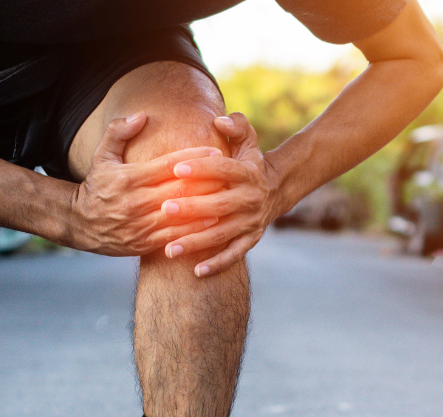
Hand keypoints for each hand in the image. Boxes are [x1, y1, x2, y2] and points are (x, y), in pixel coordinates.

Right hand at [68, 112, 225, 255]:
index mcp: (128, 179)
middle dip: (207, 182)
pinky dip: (193, 231)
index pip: (167, 166)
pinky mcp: (143, 243)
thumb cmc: (97, 185)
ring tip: (227, 198)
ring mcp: (140, 225)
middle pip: (178, 191)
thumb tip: (142, 115)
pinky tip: (212, 223)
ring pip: (179, 216)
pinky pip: (173, 237)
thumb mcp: (102, 156)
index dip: (193, 159)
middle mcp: (135, 202)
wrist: (80, 224)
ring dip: (205, 208)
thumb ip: (119, 132)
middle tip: (231, 175)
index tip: (215, 152)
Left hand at [157, 112, 284, 276]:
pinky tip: (196, 271)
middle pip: (219, 204)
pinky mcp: (251, 239)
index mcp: (247, 172)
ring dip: (196, 242)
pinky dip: (217, 264)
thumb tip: (219, 120)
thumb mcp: (248, 139)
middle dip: (192, 208)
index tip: (175, 168)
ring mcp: (251, 222)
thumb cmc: (250, 161)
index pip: (222, 169)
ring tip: (169, 249)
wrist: (277, 189)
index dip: (200, 168)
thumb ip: (235, 126)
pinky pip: (234, 254)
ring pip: (222, 234)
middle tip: (165, 209)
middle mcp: (250, 198)